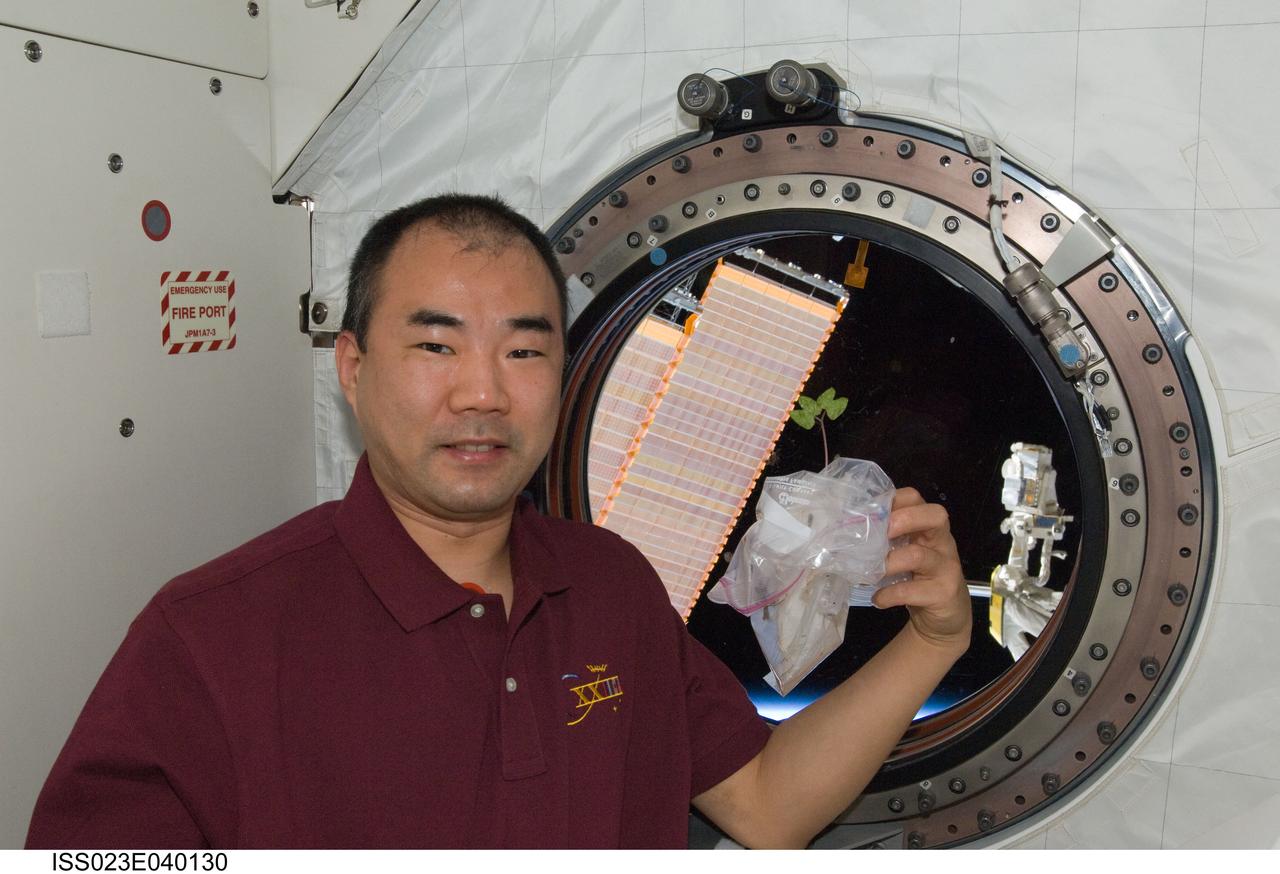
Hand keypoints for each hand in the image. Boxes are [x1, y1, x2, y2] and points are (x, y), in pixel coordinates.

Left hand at [871, 488, 970, 651]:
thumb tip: (845, 532)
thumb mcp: (905, 554)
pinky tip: (878, 599)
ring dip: (888, 563)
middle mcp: (942, 542)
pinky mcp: (944, 593)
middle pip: (934, 516)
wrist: (947, 618)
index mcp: (929, 528)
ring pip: (919, 555)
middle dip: (903, 519)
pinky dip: (890, 594)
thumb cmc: (919, 579)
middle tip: (877, 533)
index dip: (893, 500)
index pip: (916, 499)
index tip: (869, 512)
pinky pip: (914, 590)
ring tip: (870, 573)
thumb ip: (886, 541)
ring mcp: (946, 567)